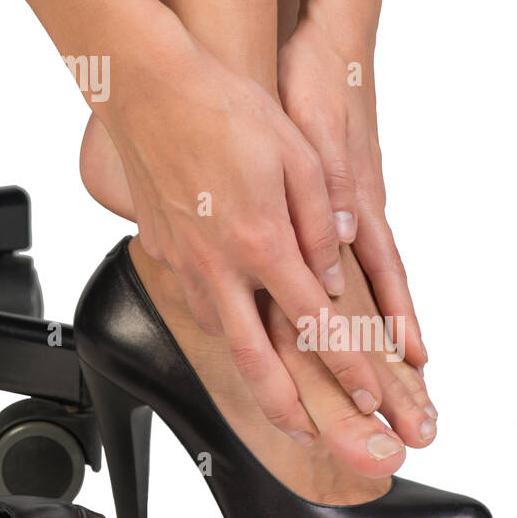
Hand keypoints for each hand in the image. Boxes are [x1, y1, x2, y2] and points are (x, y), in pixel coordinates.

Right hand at [99, 21, 384, 437]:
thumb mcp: (295, 155)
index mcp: (261, 242)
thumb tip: (332, 270)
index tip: (368, 391)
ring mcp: (183, 259)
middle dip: (286, 405)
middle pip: (254, 357)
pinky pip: (194, 298)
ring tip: (274, 386)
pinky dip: (218, 321)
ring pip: (219, 332)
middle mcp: (218, 263)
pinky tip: (230, 317)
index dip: (346, 364)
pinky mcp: (159, 246)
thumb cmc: (223, 108)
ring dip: (249, 366)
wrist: (148, 87)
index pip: (313, 321)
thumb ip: (319, 219)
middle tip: (310, 430)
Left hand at [277, 10, 425, 365]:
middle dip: (399, 328)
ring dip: (381, 309)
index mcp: (358, 196)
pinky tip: (349, 290)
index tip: (415, 360)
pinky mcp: (341, 181)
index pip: (383, 269)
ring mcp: (354, 194)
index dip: (396, 315)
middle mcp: (361, 202)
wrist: (327, 35)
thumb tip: (345, 238)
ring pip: (369, 264)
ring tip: (393, 355)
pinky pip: (353, 240)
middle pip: (385, 278)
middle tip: (417, 375)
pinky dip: (360, 274)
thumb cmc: (319, 76)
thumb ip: (330, 184)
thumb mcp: (315, 127)